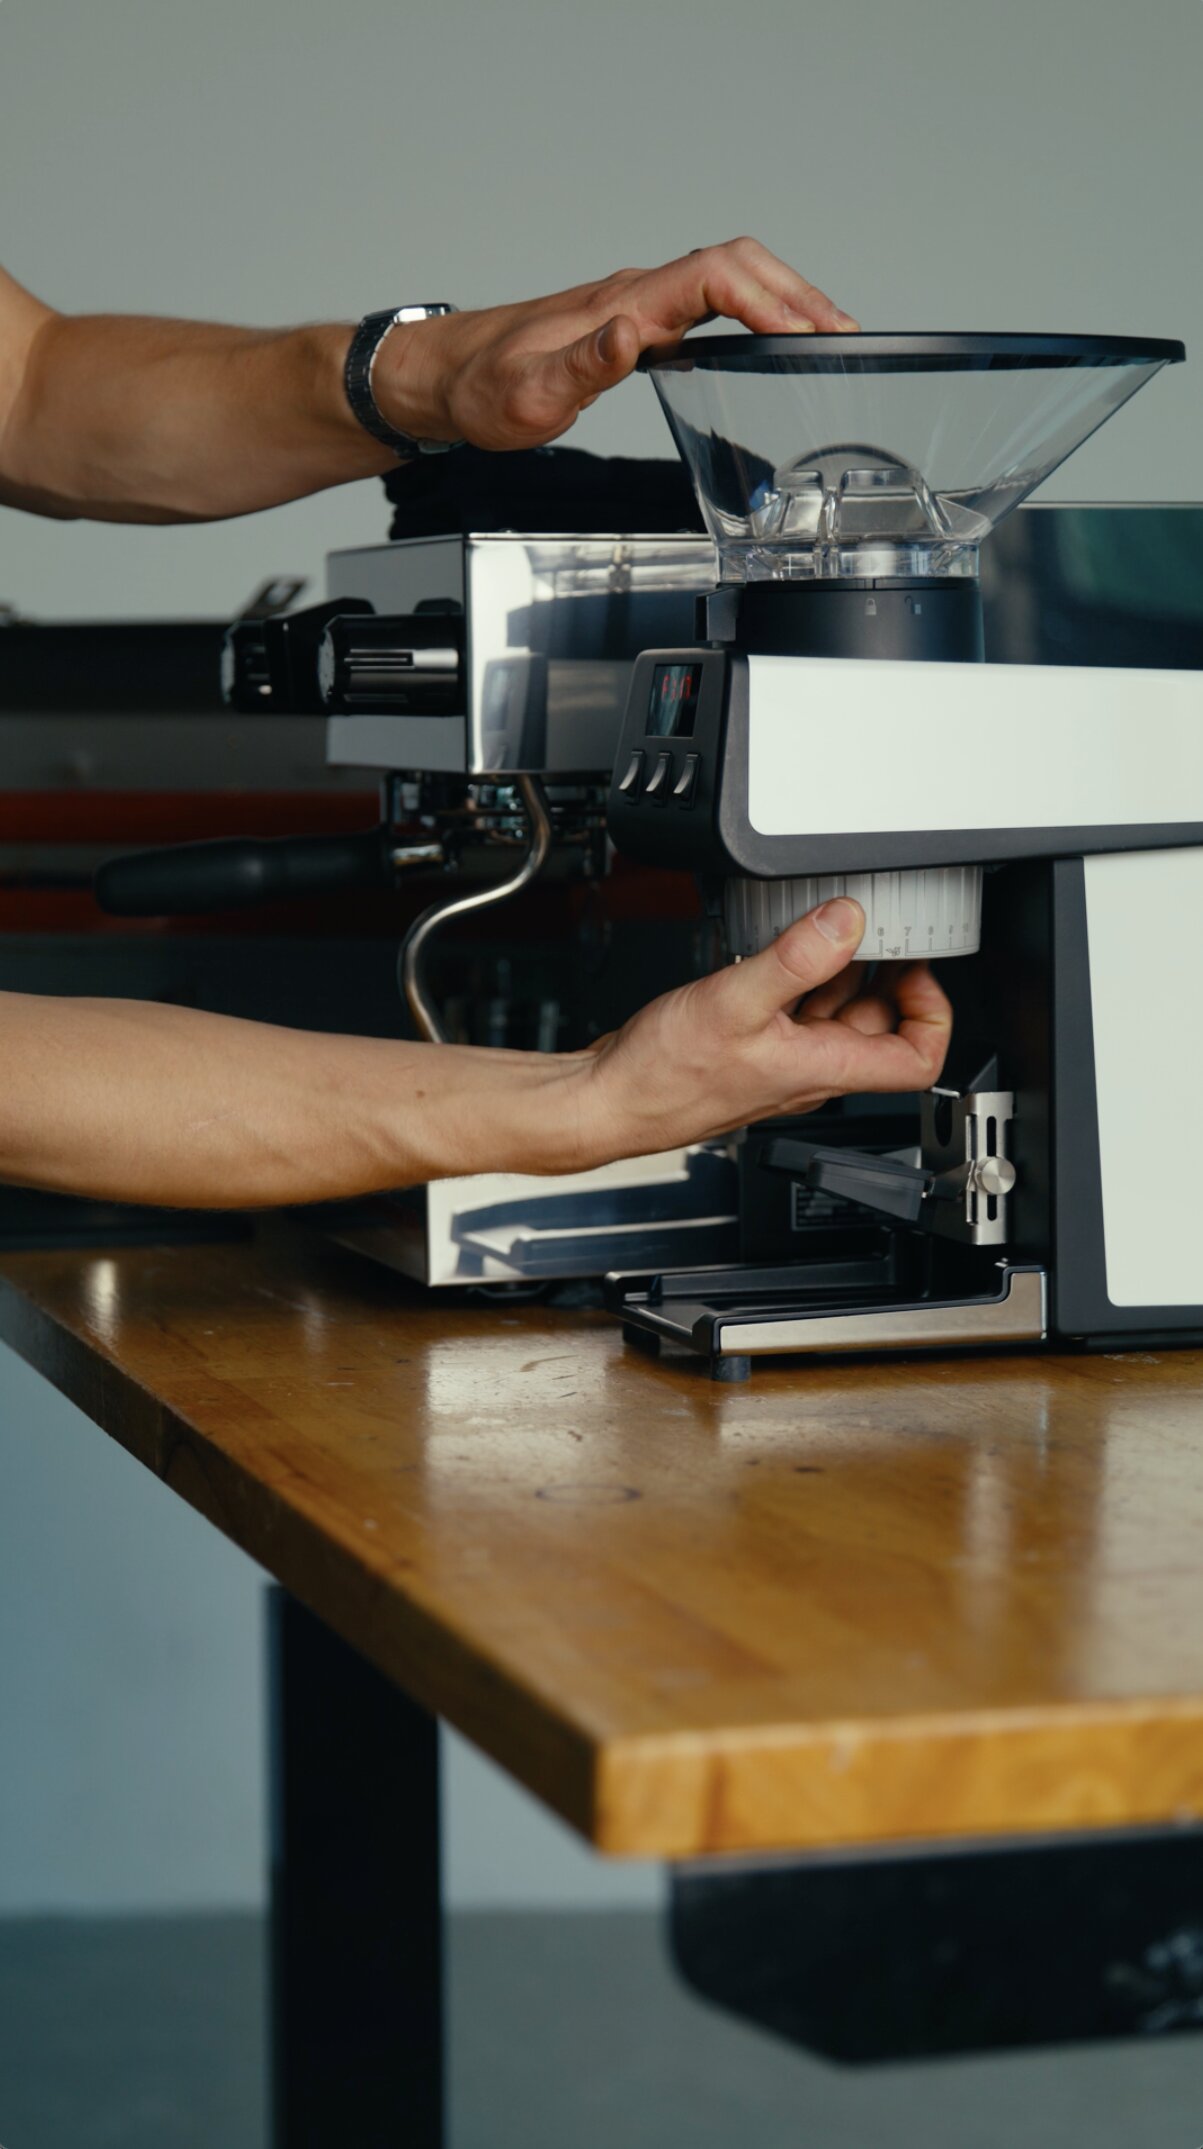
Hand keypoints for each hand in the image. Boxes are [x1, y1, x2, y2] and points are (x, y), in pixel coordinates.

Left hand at [372, 238, 858, 450]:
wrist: (445, 378)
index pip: (715, 277)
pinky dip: (755, 313)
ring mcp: (637, 304)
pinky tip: (772, 340)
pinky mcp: (635, 322)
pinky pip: (712, 301)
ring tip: (829, 335)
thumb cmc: (482, 389)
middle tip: (845, 335)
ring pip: (729, 278)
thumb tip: (629, 337)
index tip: (809, 333)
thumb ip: (583, 367)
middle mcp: (635, 294)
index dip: (770, 299)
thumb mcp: (528, 394)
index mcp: (621, 305)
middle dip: (797, 294)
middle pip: (737, 265)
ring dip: (784, 298)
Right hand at [570, 897, 951, 1168]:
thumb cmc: (663, 1076)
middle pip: (880, 1026)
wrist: (609, 1100)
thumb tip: (846, 920)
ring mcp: (781, 1059)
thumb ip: (795, 959)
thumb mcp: (735, 1001)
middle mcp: (809, 1068)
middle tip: (878, 933)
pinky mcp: (751, 1046)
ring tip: (833, 931)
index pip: (917, 1059)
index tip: (916, 968)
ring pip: (836, 1015)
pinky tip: (781, 951)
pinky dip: (801, 978)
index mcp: (823, 1067)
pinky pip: (795, 1011)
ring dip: (843, 973)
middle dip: (887, 976)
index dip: (932, 1013)